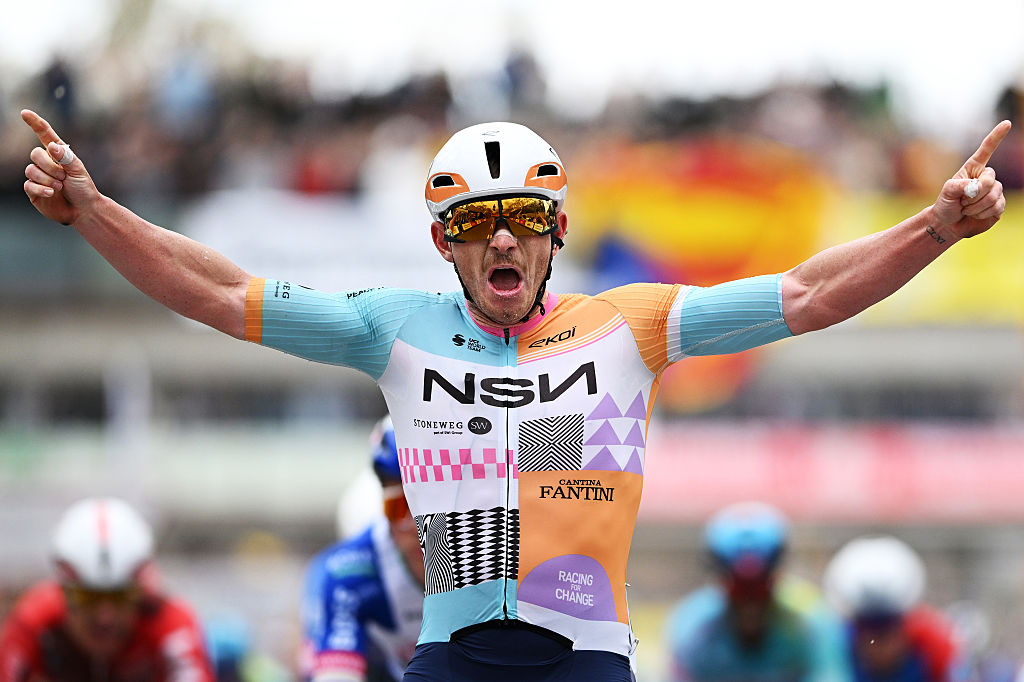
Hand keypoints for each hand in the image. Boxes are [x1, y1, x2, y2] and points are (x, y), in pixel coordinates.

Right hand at [21, 108, 99, 225]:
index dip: (35, 123)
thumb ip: (66, 157)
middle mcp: (45, 163)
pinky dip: (41, 188)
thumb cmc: (83, 189)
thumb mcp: (78, 170)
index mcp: (57, 154)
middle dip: (50, 166)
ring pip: (30, 170)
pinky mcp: (33, 190)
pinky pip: (28, 184)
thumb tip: (51, 146)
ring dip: (47, 179)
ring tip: (60, 187)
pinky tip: (52, 193)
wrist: (84, 210)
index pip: (44, 135)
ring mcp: (38, 176)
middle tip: (63, 177)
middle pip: (34, 154)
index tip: (25, 113)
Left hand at [931, 120, 1010, 239]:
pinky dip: (982, 213)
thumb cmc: (946, 205)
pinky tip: (975, 215)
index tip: (1007, 123)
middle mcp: (986, 177)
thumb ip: (958, 186)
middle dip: (974, 195)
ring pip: (994, 195)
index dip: (997, 136)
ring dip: (976, 207)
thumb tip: (976, 187)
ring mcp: (994, 191)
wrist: (948, 224)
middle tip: (962, 202)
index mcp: (973, 169)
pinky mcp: (999, 205)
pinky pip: (997, 207)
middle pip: (990, 180)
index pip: (986, 149)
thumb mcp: (946, 193)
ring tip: (966, 209)